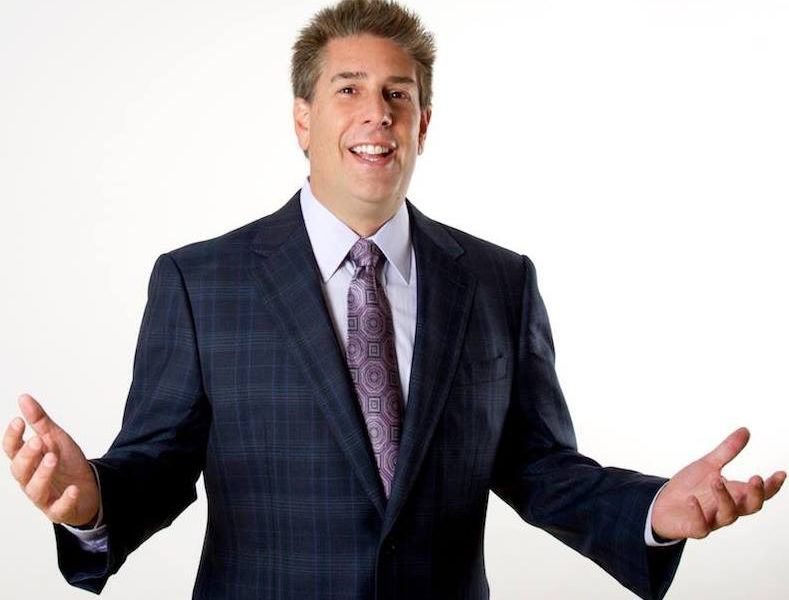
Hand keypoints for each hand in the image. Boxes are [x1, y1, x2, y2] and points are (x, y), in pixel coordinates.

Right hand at [4, 393, 98, 526]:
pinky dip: (66, 499)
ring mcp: (44, 496)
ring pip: (35, 489)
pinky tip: (73, 489)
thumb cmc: (66, 463)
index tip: (18, 421)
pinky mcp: (60, 510)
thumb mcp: (55, 438)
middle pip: (20, 470)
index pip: (12, 450)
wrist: (89, 486)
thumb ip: (39, 421)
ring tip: (52, 458)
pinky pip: (59, 508)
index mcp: (28, 461)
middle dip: (27, 456)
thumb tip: (23, 397)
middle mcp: (30, 480)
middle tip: (38, 441)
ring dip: (42, 474)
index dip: (12, 437)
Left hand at [652, 427, 785, 539]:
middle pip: (751, 506)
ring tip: (715, 479)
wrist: (663, 505)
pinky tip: (691, 500)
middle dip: (756, 494)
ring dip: (724, 497)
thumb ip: (727, 451)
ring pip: (728, 514)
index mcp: (734, 494)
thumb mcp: (708, 465)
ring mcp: (713, 520)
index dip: (772, 486)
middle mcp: (728, 508)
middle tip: (755, 478)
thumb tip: (745, 430)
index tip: (781, 473)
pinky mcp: (695, 528)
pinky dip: (697, 513)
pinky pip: (701, 527)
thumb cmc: (690, 487)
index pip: (760, 493)